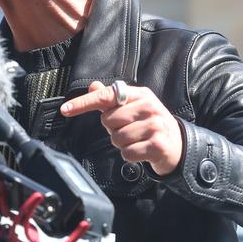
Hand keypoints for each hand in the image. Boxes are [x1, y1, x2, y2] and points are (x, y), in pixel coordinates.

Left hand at [60, 81, 182, 175]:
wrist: (177, 145)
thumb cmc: (148, 124)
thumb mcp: (133, 107)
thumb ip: (111, 99)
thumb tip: (93, 86)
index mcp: (141, 94)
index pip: (107, 96)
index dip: (84, 103)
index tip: (65, 109)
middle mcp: (149, 107)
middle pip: (109, 120)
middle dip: (113, 129)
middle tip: (129, 129)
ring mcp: (155, 126)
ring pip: (117, 139)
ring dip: (121, 144)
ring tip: (136, 140)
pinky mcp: (157, 145)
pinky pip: (127, 153)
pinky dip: (130, 155)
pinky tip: (141, 150)